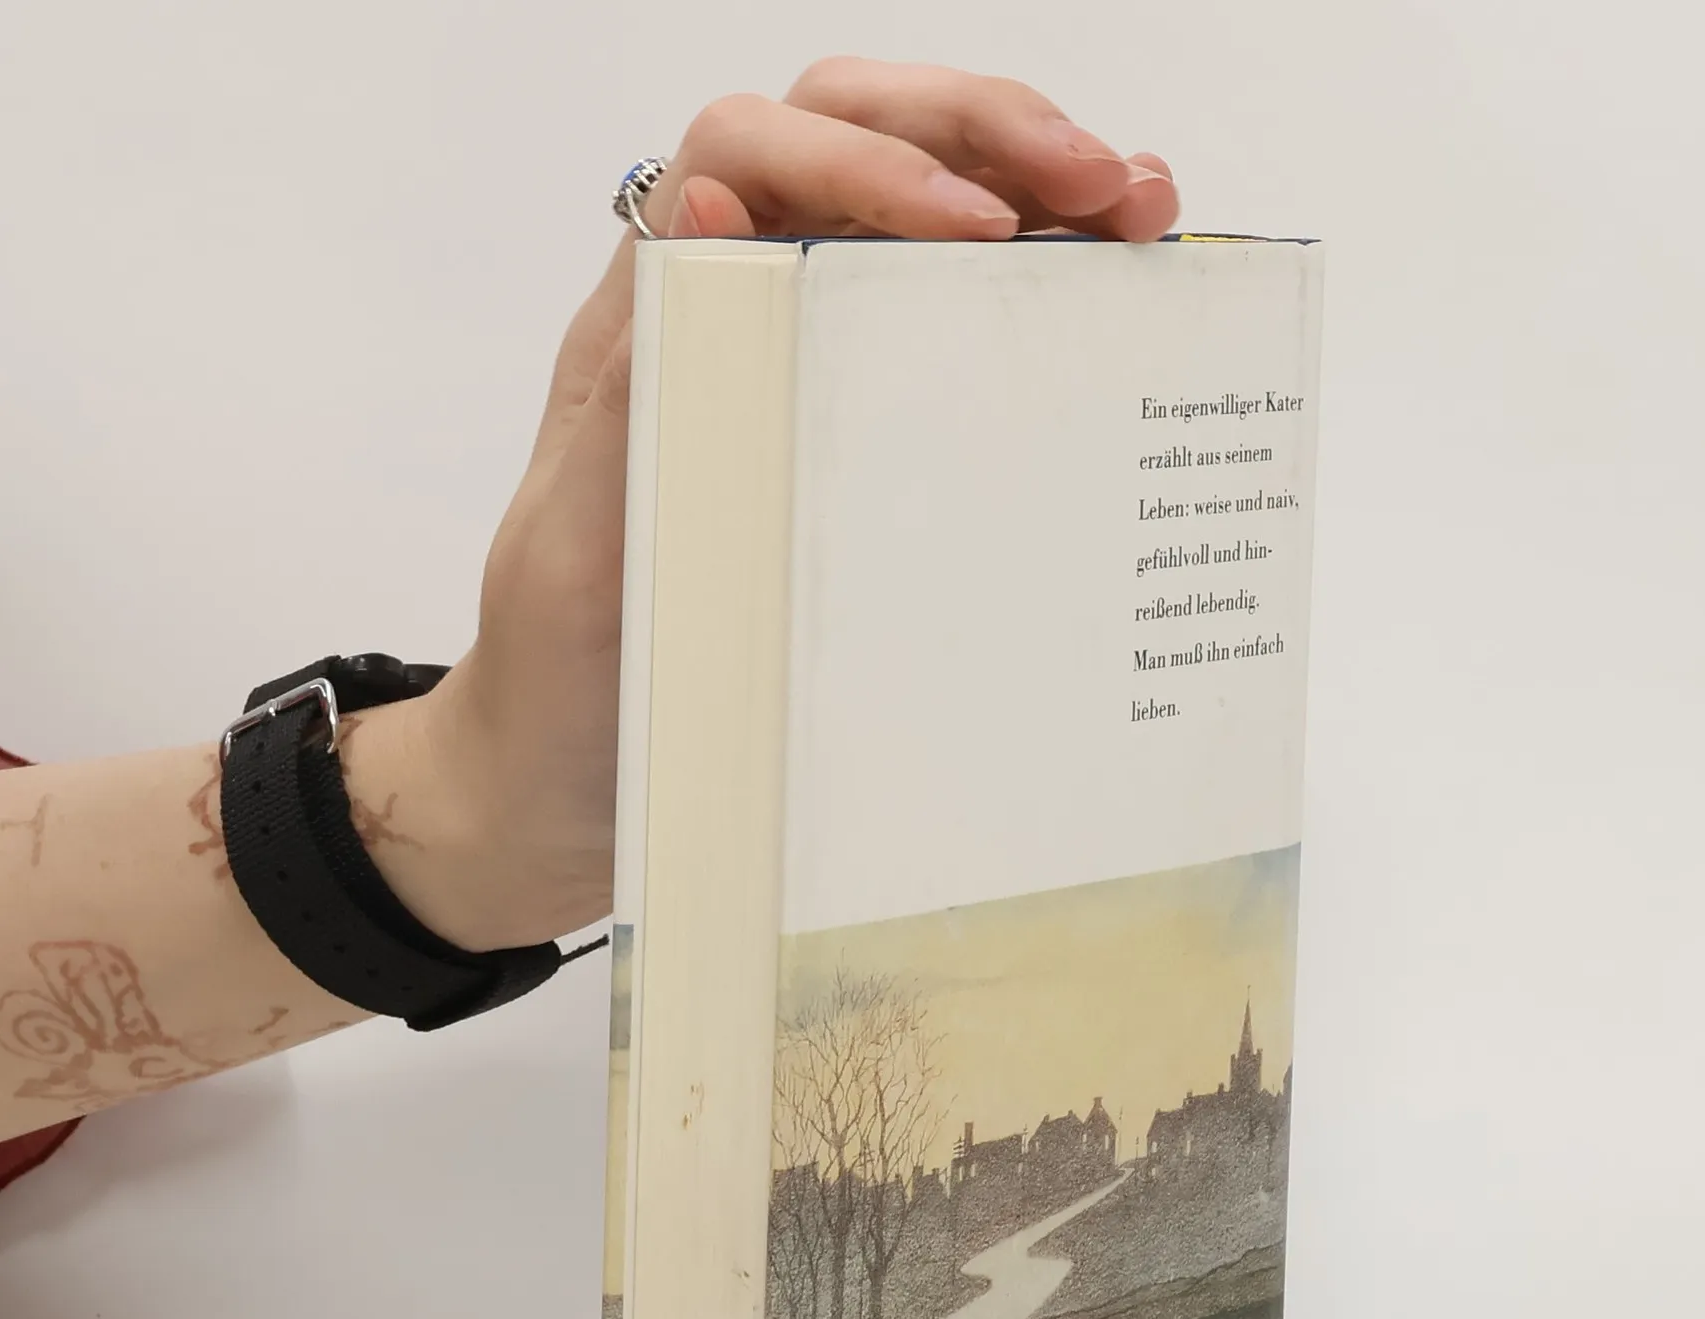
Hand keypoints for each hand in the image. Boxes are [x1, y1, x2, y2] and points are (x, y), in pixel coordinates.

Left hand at [373, 60, 1178, 951]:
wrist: (564, 800)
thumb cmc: (564, 688)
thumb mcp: (578, 557)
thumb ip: (634, 403)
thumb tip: (713, 224)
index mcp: (653, 331)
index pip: (749, 156)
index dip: (866, 162)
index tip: (975, 230)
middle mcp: (734, 320)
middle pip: (853, 135)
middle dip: (987, 133)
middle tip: (1107, 187)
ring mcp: (809, 367)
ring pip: (919, 205)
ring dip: (1034, 184)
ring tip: (1140, 213)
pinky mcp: (866, 433)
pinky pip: (956, 320)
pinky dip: (1045, 281)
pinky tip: (1119, 289)